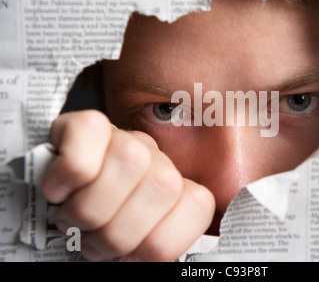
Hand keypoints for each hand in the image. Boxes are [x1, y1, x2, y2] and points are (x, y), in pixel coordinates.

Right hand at [41, 110, 214, 260]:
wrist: (52, 179)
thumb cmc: (93, 216)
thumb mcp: (131, 238)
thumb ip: (154, 245)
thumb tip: (146, 261)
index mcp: (170, 185)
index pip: (198, 204)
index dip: (161, 243)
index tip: (130, 257)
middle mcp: (153, 157)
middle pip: (164, 185)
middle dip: (119, 233)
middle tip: (94, 241)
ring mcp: (123, 137)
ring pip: (130, 162)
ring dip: (91, 209)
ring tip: (73, 219)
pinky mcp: (86, 125)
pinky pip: (89, 137)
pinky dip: (69, 176)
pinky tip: (59, 191)